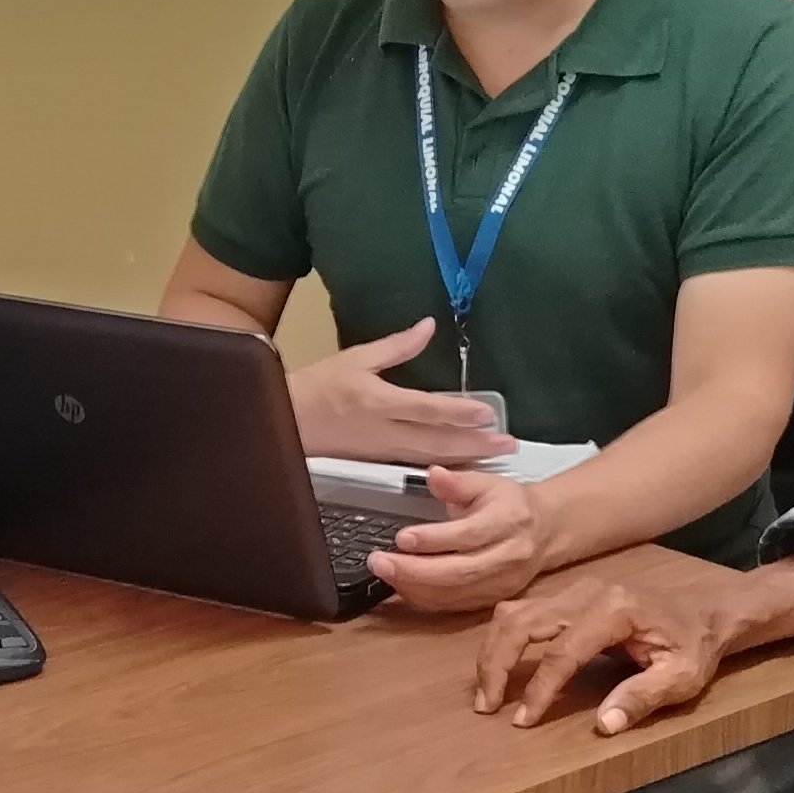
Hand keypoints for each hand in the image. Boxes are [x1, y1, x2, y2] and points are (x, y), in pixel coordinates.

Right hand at [285, 318, 520, 466]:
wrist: (284, 423)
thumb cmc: (318, 386)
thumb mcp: (355, 358)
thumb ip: (396, 346)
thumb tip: (428, 327)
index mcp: (378, 401)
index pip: (426, 409)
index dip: (458, 412)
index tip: (488, 414)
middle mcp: (384, 431)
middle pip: (436, 441)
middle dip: (475, 445)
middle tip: (509, 446)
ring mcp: (382, 451)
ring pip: (430, 458)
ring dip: (466, 459)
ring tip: (496, 457)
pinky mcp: (378, 462)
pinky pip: (417, 465)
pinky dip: (444, 466)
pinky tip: (463, 465)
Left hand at [371, 466, 549, 609]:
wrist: (546, 532)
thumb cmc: (510, 505)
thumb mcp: (487, 483)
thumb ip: (458, 482)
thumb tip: (433, 474)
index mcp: (509, 521)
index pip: (468, 535)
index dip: (434, 539)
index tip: (401, 538)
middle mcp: (508, 556)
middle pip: (459, 572)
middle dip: (414, 570)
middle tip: (380, 562)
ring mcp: (502, 583)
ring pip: (455, 594)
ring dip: (414, 587)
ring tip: (384, 572)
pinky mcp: (493, 600)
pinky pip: (454, 606)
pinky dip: (424, 598)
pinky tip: (401, 586)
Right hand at [471, 545, 793, 732]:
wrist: (708, 610)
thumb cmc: (696, 645)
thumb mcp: (681, 678)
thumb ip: (642, 698)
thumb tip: (604, 725)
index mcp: (614, 610)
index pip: (562, 651)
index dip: (540, 688)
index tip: (524, 720)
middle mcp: (587, 592)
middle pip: (523, 622)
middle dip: (498, 663)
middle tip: (487, 705)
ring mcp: (575, 590)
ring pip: (515, 612)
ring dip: (494, 650)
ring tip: (487, 692)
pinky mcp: (569, 597)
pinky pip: (524, 611)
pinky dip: (504, 639)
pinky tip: (501, 668)